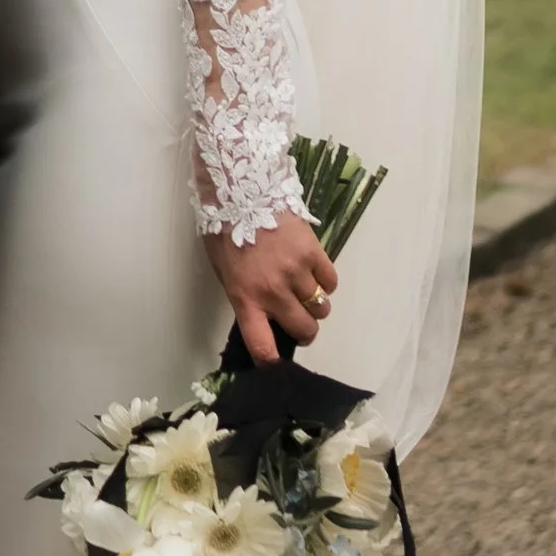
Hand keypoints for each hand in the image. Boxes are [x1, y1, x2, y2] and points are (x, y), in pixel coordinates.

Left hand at [208, 209, 336, 368]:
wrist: (241, 189)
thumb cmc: (226, 231)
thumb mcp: (224, 272)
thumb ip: (244, 298)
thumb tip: (262, 318)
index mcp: (245, 298)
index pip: (263, 347)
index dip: (272, 363)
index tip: (276, 366)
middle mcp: (273, 290)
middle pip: (305, 329)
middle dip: (305, 331)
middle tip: (299, 320)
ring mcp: (296, 271)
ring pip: (321, 308)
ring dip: (316, 306)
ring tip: (306, 293)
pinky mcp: (313, 251)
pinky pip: (331, 281)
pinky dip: (326, 283)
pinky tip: (314, 273)